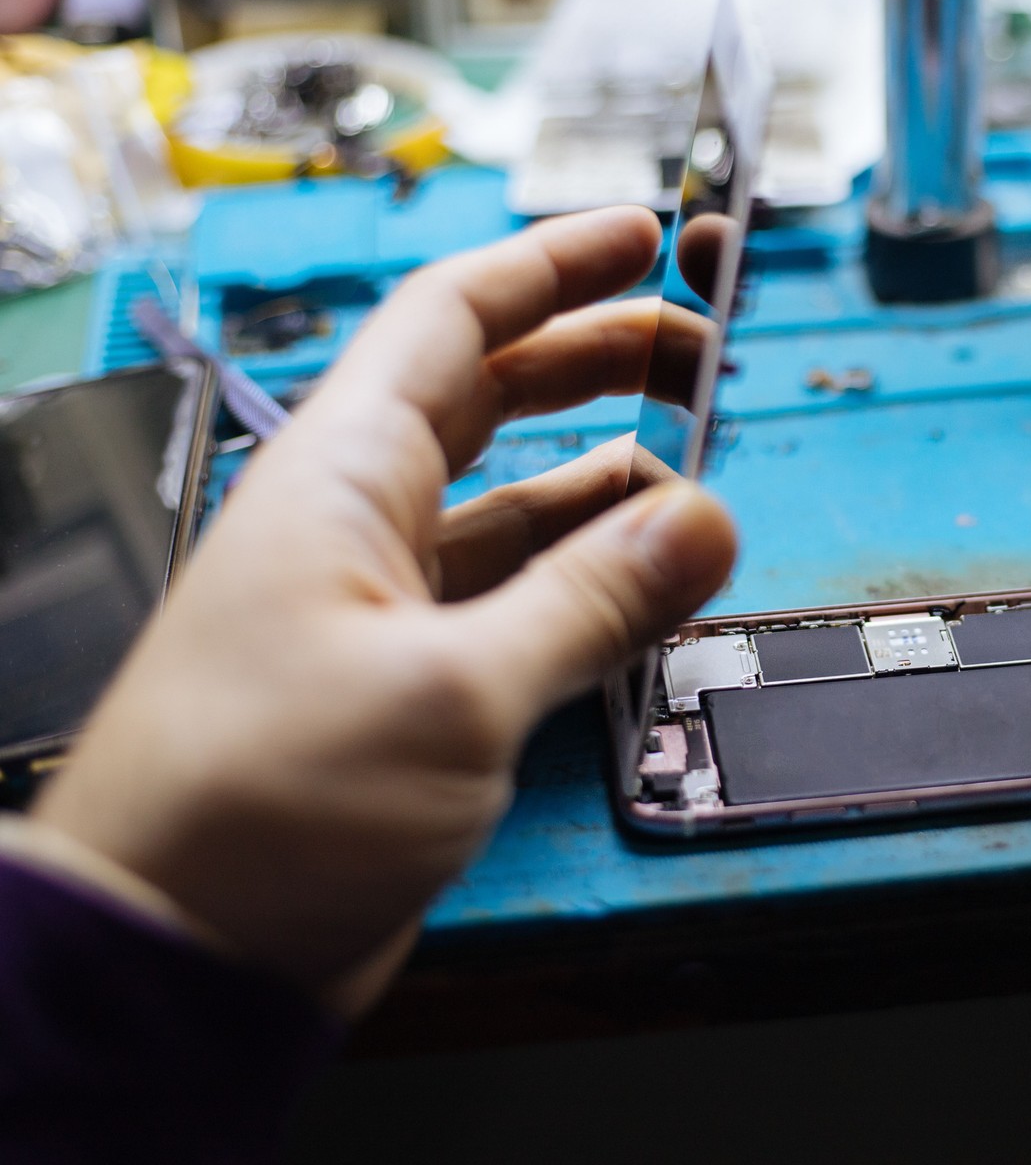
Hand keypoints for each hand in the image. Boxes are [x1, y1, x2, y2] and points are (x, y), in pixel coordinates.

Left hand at [32, 208, 736, 1013]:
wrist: (173, 949)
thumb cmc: (255, 808)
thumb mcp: (452, 691)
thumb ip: (592, 600)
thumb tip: (703, 521)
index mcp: (339, 480)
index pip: (453, 322)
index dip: (552, 267)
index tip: (639, 236)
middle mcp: (354, 524)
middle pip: (487, 397)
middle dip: (593, 357)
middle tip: (694, 346)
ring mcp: (378, 605)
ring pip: (510, 504)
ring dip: (603, 480)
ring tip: (692, 469)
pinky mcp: (403, 683)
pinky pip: (512, 598)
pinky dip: (584, 582)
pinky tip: (644, 587)